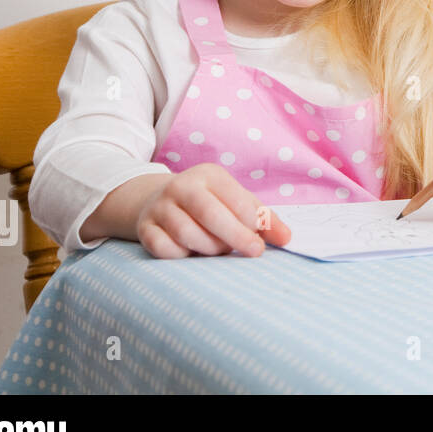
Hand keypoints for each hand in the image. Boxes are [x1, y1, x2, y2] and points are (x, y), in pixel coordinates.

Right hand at [136, 162, 291, 258]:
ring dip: (209, 249)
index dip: (252, 224)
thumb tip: (287, 238)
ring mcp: (160, 207)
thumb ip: (264, 219)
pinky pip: (165, 249)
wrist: (158, 201)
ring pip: (188, 234)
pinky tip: (191, 252)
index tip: (262, 244)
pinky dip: (182, 256)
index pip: (236, 200)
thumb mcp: (237, 202)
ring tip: (218, 249)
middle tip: (253, 252)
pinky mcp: (145, 228)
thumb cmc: (210, 204)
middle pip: (211, 215)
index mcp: (209, 175)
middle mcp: (181, 186)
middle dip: (236, 238)